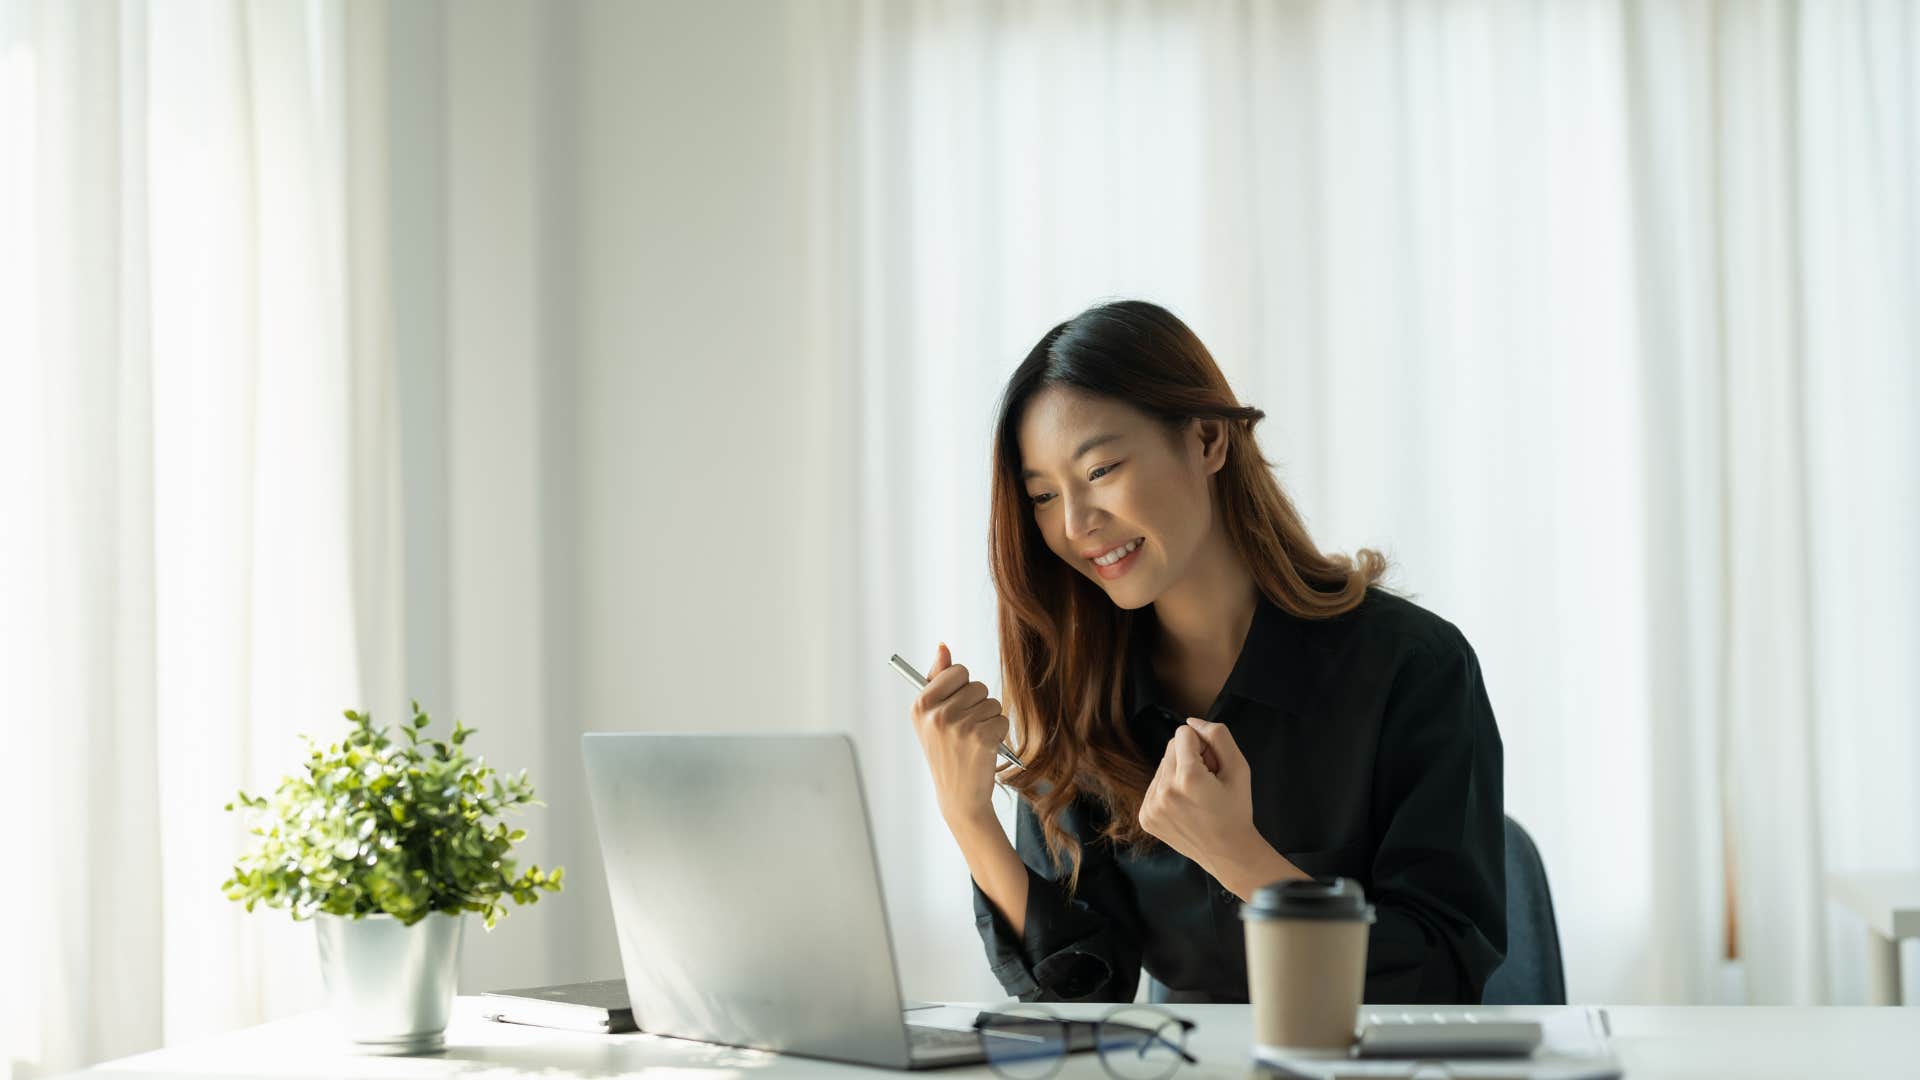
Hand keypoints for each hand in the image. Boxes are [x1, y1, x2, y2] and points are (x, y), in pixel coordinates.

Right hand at [910, 643, 1010, 824]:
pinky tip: (985, 750)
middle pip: (977, 686)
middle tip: (964, 730)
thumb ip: (937, 678)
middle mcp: (936, 714)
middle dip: (977, 705)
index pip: (957, 671)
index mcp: (920, 704)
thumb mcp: (932, 717)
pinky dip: (999, 734)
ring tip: (974, 741)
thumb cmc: (947, 752)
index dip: (962, 689)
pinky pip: (1002, 719)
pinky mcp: (980, 738)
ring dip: (989, 720)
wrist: (959, 796)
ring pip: (992, 703)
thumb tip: (943, 645)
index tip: (955, 708)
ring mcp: (958, 726)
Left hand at [1138, 717, 1259, 874]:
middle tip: (1208, 783)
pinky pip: (1155, 786)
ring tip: (1197, 797)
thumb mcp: (1239, 767)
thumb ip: (1217, 735)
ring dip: (1178, 774)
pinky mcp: (1146, 817)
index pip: (1183, 733)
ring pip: (1162, 767)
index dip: (1203, 745)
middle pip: (1171, 749)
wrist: (1228, 852)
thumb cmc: (1236, 809)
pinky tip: (1186, 806)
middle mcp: (1165, 791)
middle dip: (1190, 758)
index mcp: (1189, 778)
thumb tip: (1191, 721)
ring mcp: (1152, 807)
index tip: (1213, 766)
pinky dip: (1169, 790)